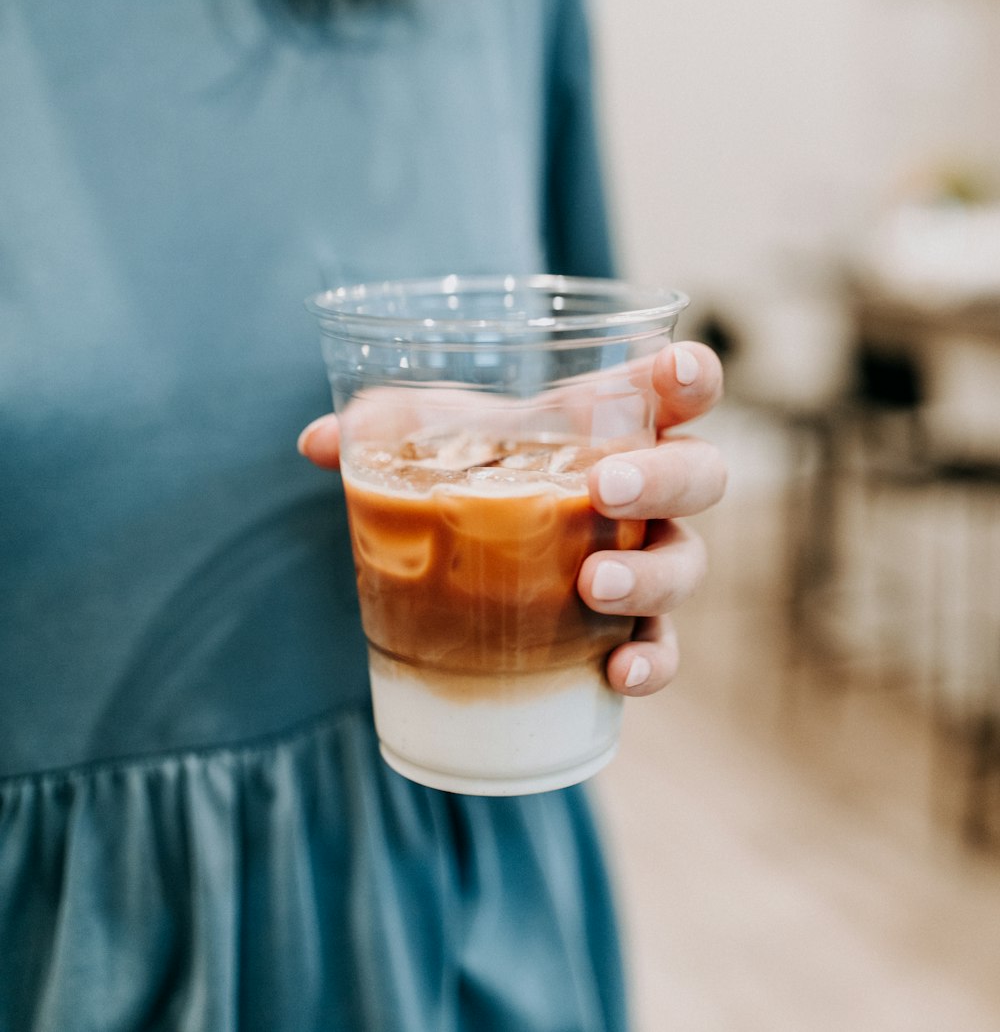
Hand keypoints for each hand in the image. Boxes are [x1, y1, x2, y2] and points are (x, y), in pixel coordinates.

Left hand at [297, 340, 725, 698]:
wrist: (481, 548)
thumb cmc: (477, 465)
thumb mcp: (436, 436)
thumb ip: (386, 427)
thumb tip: (318, 443)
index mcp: (611, 422)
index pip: (678, 387)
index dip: (691, 374)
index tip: (677, 372)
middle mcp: (649, 488)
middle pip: (702, 473)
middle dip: (666, 476)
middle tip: (605, 489)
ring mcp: (649, 558)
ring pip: (688, 561)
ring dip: (651, 574)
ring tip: (592, 585)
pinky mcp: (632, 626)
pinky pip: (665, 646)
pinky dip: (651, 661)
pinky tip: (616, 674)